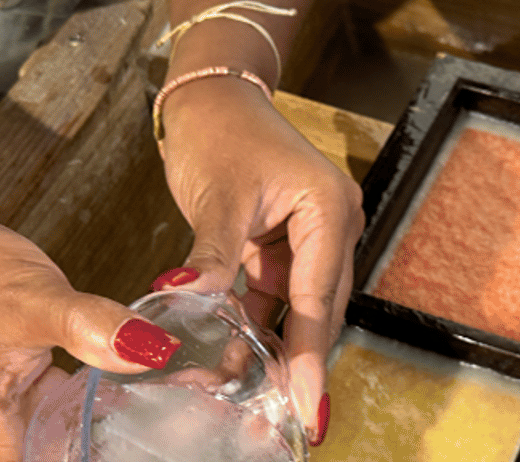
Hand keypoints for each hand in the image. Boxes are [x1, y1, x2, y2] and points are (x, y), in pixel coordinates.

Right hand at [0, 187, 181, 461]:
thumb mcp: (35, 302)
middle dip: (106, 457)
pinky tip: (137, 393)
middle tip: (165, 441)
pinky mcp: (25, 385)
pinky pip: (68, 413)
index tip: (130, 460)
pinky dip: (100, 408)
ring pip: (64, 448)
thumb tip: (151, 350)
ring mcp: (11, 410)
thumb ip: (92, 328)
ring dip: (105, 441)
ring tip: (163, 423)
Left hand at [153, 77, 363, 446]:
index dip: (310, 360)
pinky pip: (276, 298)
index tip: (308, 410)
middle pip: (318, 312)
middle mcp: (331, 225)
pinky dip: (258, 328)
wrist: (211, 96)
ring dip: (276, 351)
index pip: (317, 299)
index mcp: (329, 209)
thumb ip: (211, 255)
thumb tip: (188, 299)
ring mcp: (311, 236)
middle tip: (283, 422)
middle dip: (299, 366)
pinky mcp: (285, 245)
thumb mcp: (215, 196)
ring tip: (253, 403)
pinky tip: (237, 363)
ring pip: (299, 311)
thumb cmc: (219, 129)